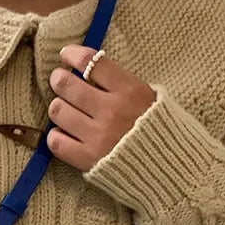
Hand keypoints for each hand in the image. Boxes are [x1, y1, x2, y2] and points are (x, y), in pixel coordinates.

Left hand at [46, 44, 156, 172]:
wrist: (169, 169)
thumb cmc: (159, 130)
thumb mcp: (150, 98)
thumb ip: (122, 84)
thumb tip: (91, 70)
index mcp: (130, 91)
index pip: (91, 62)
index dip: (72, 54)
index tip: (65, 55)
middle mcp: (111, 111)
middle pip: (67, 85)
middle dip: (58, 80)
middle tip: (58, 80)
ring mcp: (97, 136)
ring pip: (58, 111)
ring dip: (57, 108)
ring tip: (62, 109)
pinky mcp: (87, 159)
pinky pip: (56, 141)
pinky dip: (55, 135)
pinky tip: (63, 133)